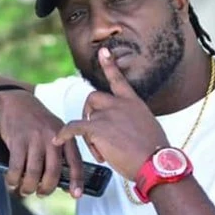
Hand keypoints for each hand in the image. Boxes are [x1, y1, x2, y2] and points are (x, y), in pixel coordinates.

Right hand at [0, 90, 83, 197]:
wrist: (16, 101)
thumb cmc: (37, 121)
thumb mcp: (55, 130)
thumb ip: (60, 151)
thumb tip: (63, 182)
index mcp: (65, 136)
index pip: (75, 162)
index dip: (77, 180)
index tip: (76, 195)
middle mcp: (52, 138)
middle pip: (52, 172)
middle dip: (46, 189)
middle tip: (41, 193)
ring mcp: (34, 139)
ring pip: (33, 173)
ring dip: (28, 187)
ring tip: (26, 190)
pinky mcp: (17, 140)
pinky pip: (16, 167)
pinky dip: (13, 179)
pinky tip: (12, 182)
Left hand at [52, 48, 168, 179]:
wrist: (156, 163)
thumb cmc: (155, 153)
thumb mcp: (148, 128)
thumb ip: (133, 122)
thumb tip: (124, 130)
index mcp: (133, 103)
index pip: (118, 79)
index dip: (109, 65)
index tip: (103, 51)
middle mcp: (119, 104)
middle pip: (93, 98)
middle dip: (88, 112)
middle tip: (93, 132)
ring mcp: (108, 114)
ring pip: (87, 120)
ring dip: (90, 137)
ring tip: (104, 153)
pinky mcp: (97, 128)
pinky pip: (74, 128)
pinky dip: (64, 134)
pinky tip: (57, 140)